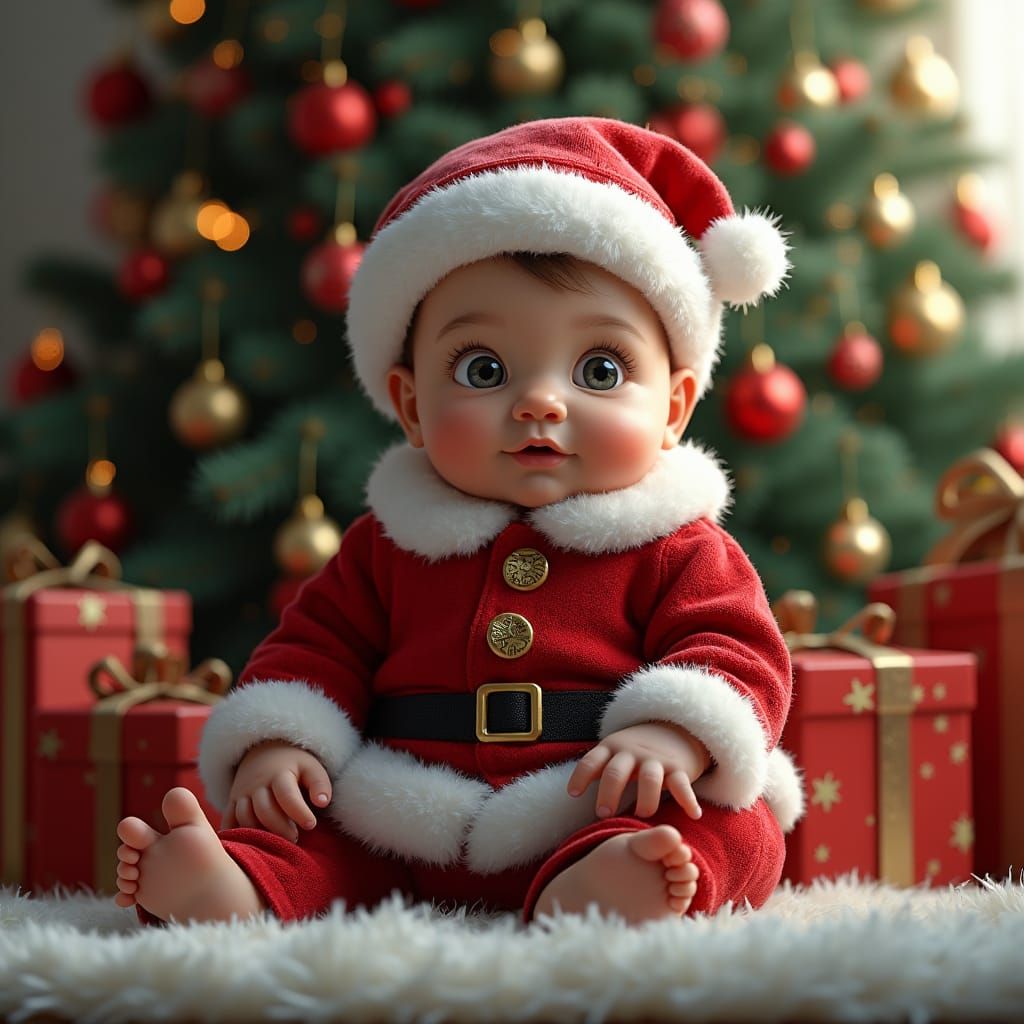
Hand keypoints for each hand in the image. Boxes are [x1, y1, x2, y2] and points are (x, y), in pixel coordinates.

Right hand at [222, 739, 332, 841]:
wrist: (264, 752)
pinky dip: (235, 834)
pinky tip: (247, 847)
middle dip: (280, 828)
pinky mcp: (232, 802)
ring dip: (259, 834)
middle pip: (264, 810)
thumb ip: (319, 784)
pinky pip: (228, 820)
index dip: (299, 812)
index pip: (287, 795)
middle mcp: (257, 784)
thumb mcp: (310, 767)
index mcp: (279, 774)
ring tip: (275, 844)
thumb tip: (323, 802)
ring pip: (245, 817)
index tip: (311, 824)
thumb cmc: (293, 765)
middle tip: (295, 839)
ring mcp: (242, 793)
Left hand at [566, 722, 709, 820]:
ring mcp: (656, 760)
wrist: (675, 727)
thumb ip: (598, 768)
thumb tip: (572, 793)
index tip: (573, 794)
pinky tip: (693, 815)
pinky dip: (688, 799)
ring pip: (649, 779)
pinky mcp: (678, 768)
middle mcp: (632, 753)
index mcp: (612, 748)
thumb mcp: (615, 751)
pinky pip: (683, 784)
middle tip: (604, 814)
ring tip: (643, 816)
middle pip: (617, 771)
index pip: (592, 760)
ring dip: (645, 800)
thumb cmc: (637, 749)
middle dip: (609, 792)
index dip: (581, 775)